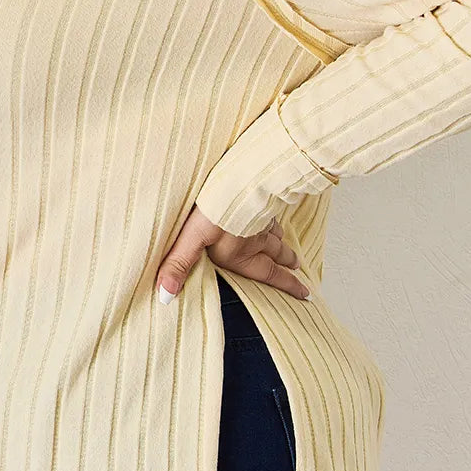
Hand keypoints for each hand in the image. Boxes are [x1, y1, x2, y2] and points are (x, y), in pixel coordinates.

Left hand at [155, 206, 310, 302]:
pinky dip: (275, 219)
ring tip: (290, 250)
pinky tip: (273, 214)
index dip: (288, 285)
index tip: (305, 293)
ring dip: (284, 243)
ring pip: (276, 233)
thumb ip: (179, 265)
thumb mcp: (192, 238)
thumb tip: (166, 294)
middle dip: (287, 264)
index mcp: (242, 253)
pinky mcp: (261, 196)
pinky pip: (272, 211)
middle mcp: (256, 239)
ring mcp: (261, 216)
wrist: (237, 177)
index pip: (269, 274)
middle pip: (276, 254)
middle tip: (298, 270)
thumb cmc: (215, 210)